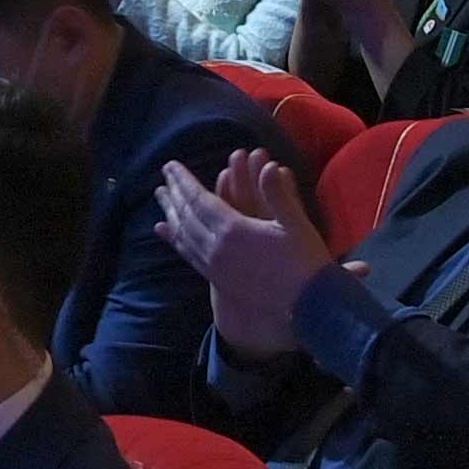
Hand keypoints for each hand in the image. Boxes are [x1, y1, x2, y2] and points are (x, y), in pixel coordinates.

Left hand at [156, 145, 331, 356]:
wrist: (308, 303)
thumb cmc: (304, 259)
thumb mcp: (295, 223)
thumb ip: (278, 194)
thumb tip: (269, 165)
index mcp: (233, 230)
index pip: (199, 199)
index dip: (183, 181)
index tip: (170, 165)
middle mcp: (216, 248)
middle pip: (186, 215)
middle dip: (174, 193)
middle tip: (163, 174)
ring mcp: (214, 266)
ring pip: (183, 235)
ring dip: (170, 213)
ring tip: (160, 196)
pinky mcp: (217, 279)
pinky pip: (188, 254)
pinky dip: (174, 239)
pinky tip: (164, 230)